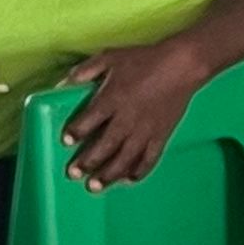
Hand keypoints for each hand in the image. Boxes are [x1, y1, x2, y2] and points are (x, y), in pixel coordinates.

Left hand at [60, 34, 206, 188]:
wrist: (181, 66)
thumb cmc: (144, 60)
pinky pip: (149, 159)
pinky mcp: (161, 136)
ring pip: (124, 158)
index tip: (66, 141)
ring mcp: (145, 131)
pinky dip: (139, 171)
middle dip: (87, 162)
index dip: (75, 133)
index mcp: (111, 99)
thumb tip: (62, 84)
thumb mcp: (110, 57)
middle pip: (103, 146)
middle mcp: (126, 120)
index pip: (87, 122)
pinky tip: (128, 180)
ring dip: (109, 174)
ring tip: (95, 187)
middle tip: (74, 174)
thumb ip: (85, 71)